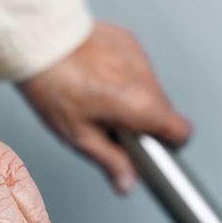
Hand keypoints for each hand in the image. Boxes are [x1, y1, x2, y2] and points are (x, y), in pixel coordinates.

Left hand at [18, 21, 191, 192]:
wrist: (39, 41)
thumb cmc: (54, 87)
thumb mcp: (79, 135)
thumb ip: (111, 161)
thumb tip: (127, 183)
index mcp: (142, 106)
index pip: (182, 132)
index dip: (168, 144)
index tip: (149, 146)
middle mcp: (148, 78)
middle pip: (163, 110)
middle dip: (143, 120)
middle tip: (109, 123)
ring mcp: (139, 55)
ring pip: (148, 86)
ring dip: (133, 96)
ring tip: (97, 97)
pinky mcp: (128, 39)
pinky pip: (135, 65)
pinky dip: (122, 73)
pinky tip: (96, 74)